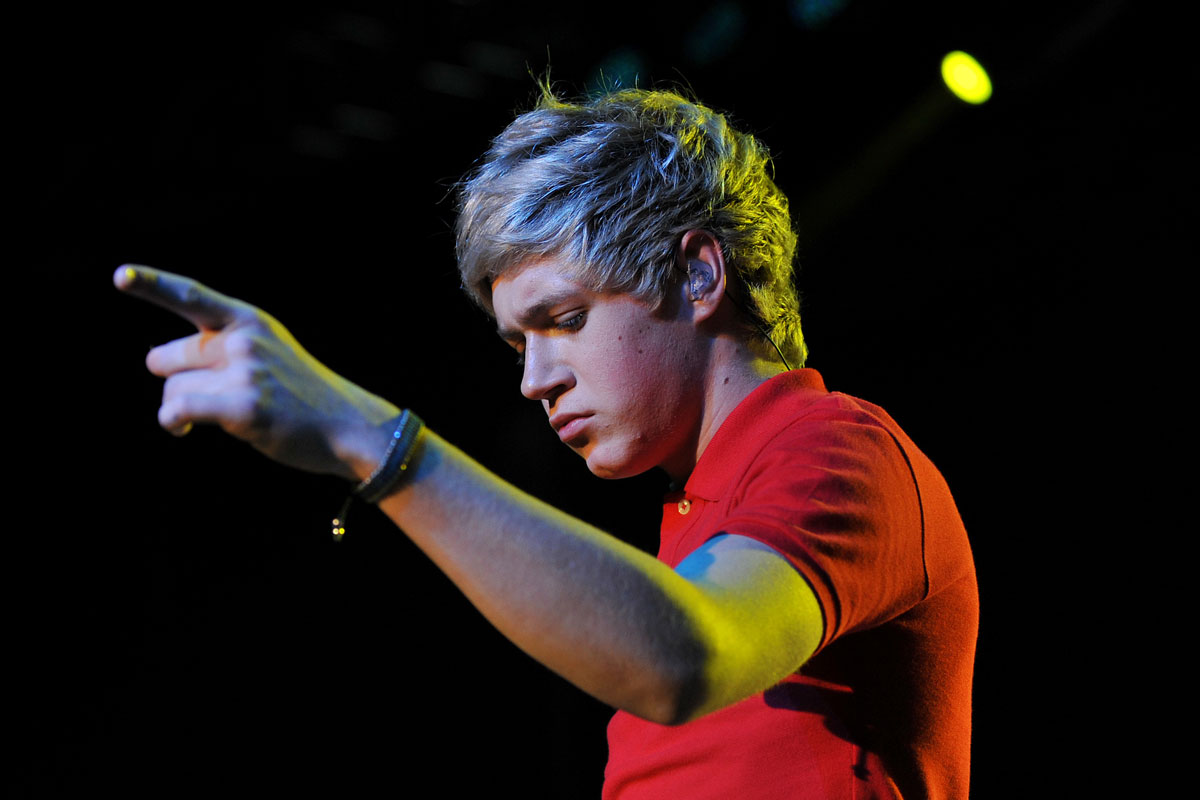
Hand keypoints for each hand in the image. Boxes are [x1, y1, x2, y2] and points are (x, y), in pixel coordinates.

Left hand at [114, 265, 399, 478]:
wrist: (348, 427)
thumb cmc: (299, 395)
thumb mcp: (268, 352)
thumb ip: (222, 347)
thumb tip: (161, 364)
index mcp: (249, 320)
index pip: (191, 296)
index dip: (152, 284)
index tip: (120, 276)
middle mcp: (245, 340)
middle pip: (167, 357)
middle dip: (174, 379)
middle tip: (208, 392)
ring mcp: (246, 373)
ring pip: (172, 389)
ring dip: (179, 409)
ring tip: (218, 415)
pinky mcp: (244, 407)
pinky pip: (179, 409)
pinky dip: (173, 421)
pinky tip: (182, 429)